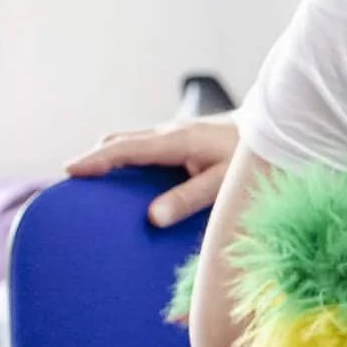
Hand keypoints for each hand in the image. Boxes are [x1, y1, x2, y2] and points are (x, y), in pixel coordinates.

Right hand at [64, 114, 241, 227]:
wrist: (277, 127)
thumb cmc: (252, 155)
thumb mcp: (223, 183)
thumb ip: (188, 199)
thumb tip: (152, 218)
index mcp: (176, 140)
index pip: (125, 149)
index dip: (95, 160)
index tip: (70, 170)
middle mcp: (169, 133)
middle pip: (119, 141)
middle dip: (93, 158)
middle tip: (72, 178)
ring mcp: (174, 134)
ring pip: (130, 141)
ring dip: (109, 157)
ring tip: (92, 180)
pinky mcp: (181, 140)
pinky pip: (143, 147)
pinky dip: (126, 159)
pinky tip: (128, 179)